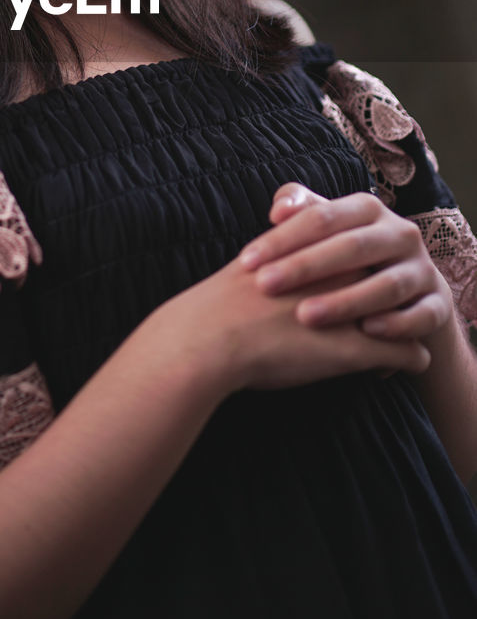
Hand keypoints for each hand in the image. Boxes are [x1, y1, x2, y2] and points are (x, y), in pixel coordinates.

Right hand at [161, 247, 431, 396]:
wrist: (209, 337)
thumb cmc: (226, 301)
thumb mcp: (259, 256)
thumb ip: (288, 248)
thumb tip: (294, 250)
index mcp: (325, 247)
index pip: (368, 253)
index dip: (365, 274)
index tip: (357, 295)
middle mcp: (347, 270)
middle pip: (391, 281)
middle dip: (388, 304)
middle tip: (375, 325)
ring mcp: (356, 308)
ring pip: (405, 318)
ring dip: (400, 333)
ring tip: (383, 354)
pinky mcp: (359, 349)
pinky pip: (408, 354)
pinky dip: (404, 362)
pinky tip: (386, 372)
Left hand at [238, 183, 453, 341]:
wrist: (402, 298)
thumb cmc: (347, 261)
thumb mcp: (325, 233)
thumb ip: (301, 212)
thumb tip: (278, 209)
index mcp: (367, 209)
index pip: (322, 217)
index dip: (283, 238)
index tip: (246, 262)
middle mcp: (399, 233)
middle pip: (352, 246)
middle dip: (306, 266)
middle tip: (266, 285)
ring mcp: (422, 269)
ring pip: (387, 283)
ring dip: (346, 300)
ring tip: (307, 316)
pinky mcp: (437, 305)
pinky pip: (421, 315)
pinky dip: (396, 324)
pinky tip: (366, 332)